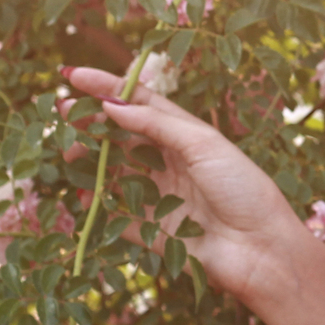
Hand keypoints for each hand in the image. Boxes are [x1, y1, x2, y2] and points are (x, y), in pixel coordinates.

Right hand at [59, 66, 306, 302]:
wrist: (262, 249)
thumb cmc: (242, 187)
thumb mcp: (204, 145)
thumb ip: (157, 124)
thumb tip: (112, 104)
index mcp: (186, 135)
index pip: (140, 103)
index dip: (107, 88)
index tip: (72, 76)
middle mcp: (170, 162)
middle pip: (121, 137)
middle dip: (91, 124)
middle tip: (62, 115)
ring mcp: (159, 196)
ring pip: (113, 173)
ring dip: (89, 161)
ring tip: (70, 153)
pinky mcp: (152, 231)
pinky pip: (115, 216)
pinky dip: (96, 206)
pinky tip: (82, 195)